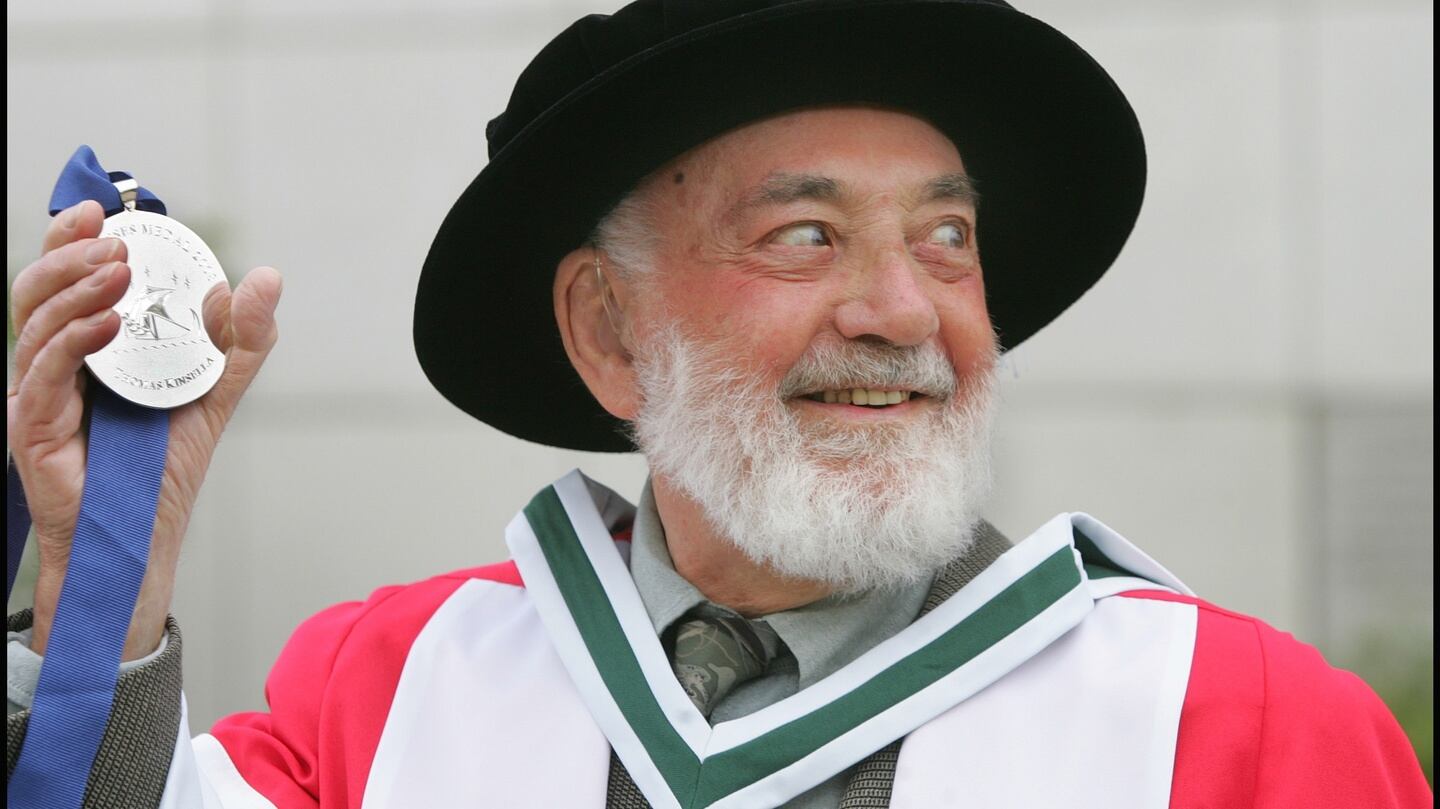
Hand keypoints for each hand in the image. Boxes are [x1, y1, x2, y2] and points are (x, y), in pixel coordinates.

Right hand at [7, 199, 282, 660]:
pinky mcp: (31, 425)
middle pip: (38, 289)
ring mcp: (36, 392)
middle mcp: (52, 363)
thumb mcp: (215, 390)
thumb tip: (263, 278)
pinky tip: (107, 324)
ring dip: (74, 289)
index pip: (68, 279)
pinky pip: (43, 372)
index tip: (102, 209)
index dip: (73, 239)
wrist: (141, 536)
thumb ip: (241, 338)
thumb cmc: (163, 467)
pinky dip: (73, 340)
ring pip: (34, 321)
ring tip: (117, 270)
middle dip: (69, 253)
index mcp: (85, 347)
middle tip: (113, 241)